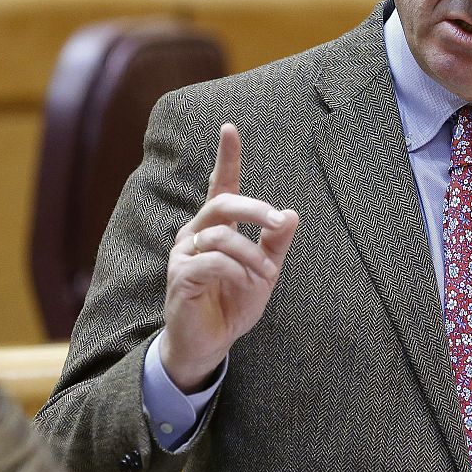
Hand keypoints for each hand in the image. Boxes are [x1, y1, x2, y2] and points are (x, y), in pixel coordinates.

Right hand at [159, 124, 298, 390]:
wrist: (209, 343)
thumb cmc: (233, 303)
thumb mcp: (264, 273)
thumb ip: (275, 245)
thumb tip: (291, 214)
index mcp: (216, 227)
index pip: (220, 185)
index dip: (225, 157)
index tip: (230, 127)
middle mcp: (196, 233)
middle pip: (222, 203)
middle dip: (254, 208)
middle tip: (277, 221)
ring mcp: (184, 253)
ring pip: (221, 236)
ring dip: (251, 255)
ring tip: (266, 275)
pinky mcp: (179, 275)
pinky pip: (212, 262)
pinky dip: (237, 272)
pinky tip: (247, 286)